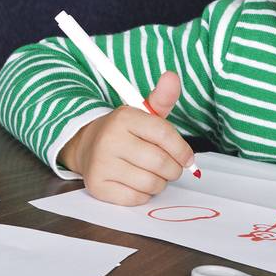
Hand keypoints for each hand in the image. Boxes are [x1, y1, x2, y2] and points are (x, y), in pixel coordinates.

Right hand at [57, 71, 195, 204]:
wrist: (87, 146)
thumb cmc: (123, 133)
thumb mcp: (142, 113)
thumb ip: (161, 98)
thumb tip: (172, 76)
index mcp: (123, 118)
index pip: (164, 134)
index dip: (182, 150)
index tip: (187, 158)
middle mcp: (110, 139)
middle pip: (161, 163)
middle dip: (172, 169)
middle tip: (168, 166)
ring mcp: (101, 163)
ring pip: (151, 183)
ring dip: (158, 183)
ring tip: (150, 173)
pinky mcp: (98, 186)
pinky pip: (136, 198)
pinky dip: (142, 194)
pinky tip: (135, 182)